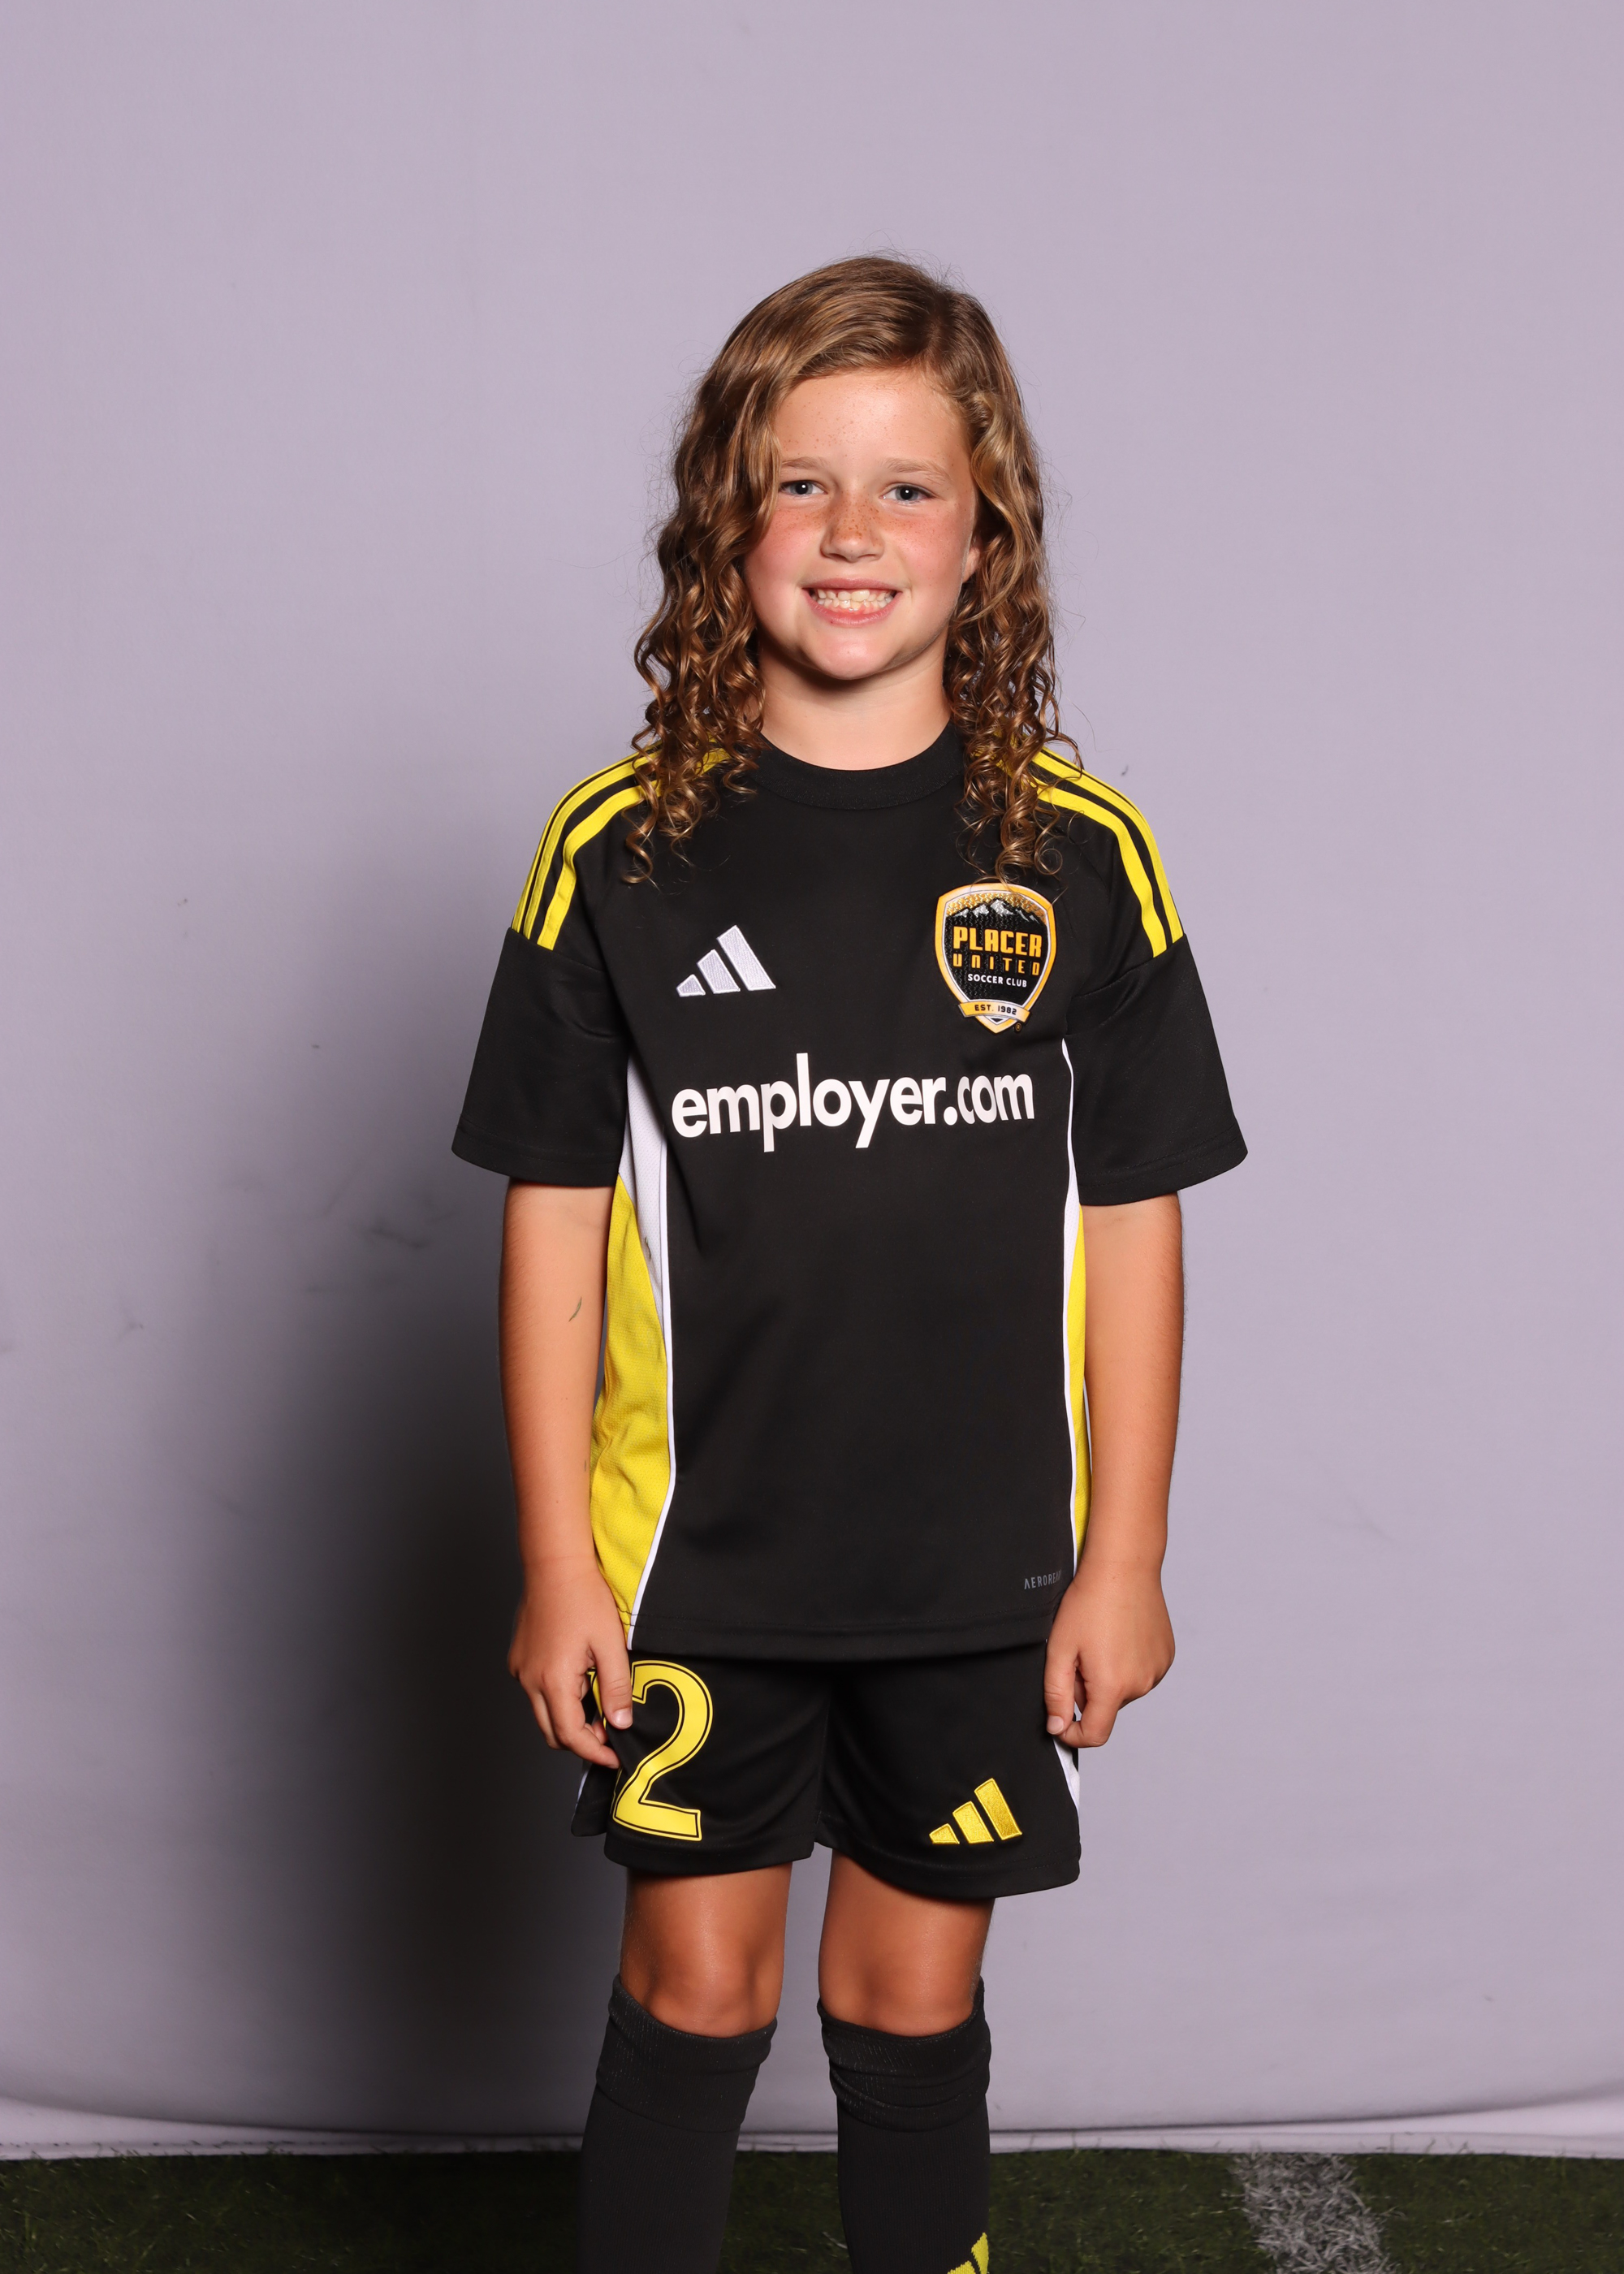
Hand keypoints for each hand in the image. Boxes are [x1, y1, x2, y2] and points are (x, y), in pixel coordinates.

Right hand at [508, 1558, 633, 1767]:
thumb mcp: (610, 1644)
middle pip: (552, 1732)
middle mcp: (529, 1679)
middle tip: (609, 1733)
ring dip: (568, 1718)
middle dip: (580, 1740)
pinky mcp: (518, 1658)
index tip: (614, 1757)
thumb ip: (616, 1688)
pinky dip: (556, 1697)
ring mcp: (520, 1669)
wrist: (555, 1565)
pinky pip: (536, 1691)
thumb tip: (620, 1723)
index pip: (570, 1735)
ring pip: (543, 1712)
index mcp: (552, 1680)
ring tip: (597, 1703)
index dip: (594, 1752)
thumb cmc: (583, 1598)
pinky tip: (579, 1680)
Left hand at [1043, 1555, 1173, 1749]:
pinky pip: (1140, 1673)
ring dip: (1108, 1677)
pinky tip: (1119, 1636)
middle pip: (1107, 1708)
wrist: (1123, 1567)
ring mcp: (1157, 1671)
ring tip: (1101, 1640)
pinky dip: (1126, 1664)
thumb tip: (1058, 1727)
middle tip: (1079, 1654)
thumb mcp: (1060, 1648)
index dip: (1073, 1734)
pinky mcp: (1166, 1657)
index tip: (1061, 1720)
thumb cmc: (1089, 1602)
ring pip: (1123, 1690)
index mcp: (1113, 1686)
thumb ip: (1056, 1694)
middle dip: (1088, 1691)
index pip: (1095, 1735)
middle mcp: (1141, 1684)